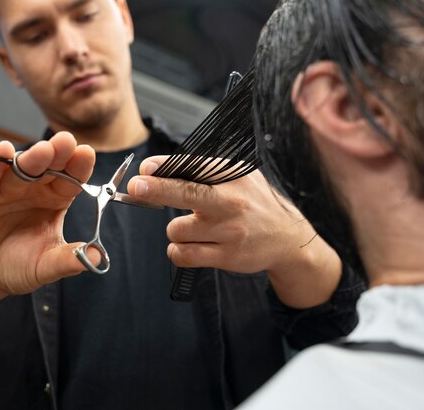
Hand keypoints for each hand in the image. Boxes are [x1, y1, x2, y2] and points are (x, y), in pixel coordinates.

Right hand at [0, 132, 98, 295]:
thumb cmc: (15, 266)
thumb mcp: (44, 267)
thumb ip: (67, 261)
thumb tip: (97, 258)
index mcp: (54, 199)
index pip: (70, 178)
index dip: (78, 166)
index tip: (87, 153)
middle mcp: (32, 187)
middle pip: (47, 166)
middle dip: (58, 153)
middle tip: (67, 142)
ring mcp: (4, 187)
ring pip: (19, 168)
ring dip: (31, 158)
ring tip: (43, 150)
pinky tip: (3, 150)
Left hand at [127, 156, 341, 307]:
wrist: (287, 239)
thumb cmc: (253, 203)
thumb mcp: (237, 177)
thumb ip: (202, 172)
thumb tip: (156, 170)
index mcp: (233, 176)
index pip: (195, 166)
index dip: (166, 167)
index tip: (146, 168)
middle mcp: (232, 202)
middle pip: (186, 193)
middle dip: (157, 189)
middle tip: (136, 187)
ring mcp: (229, 231)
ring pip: (177, 229)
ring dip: (176, 230)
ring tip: (194, 228)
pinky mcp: (226, 256)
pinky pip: (183, 254)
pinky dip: (178, 251)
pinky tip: (189, 246)